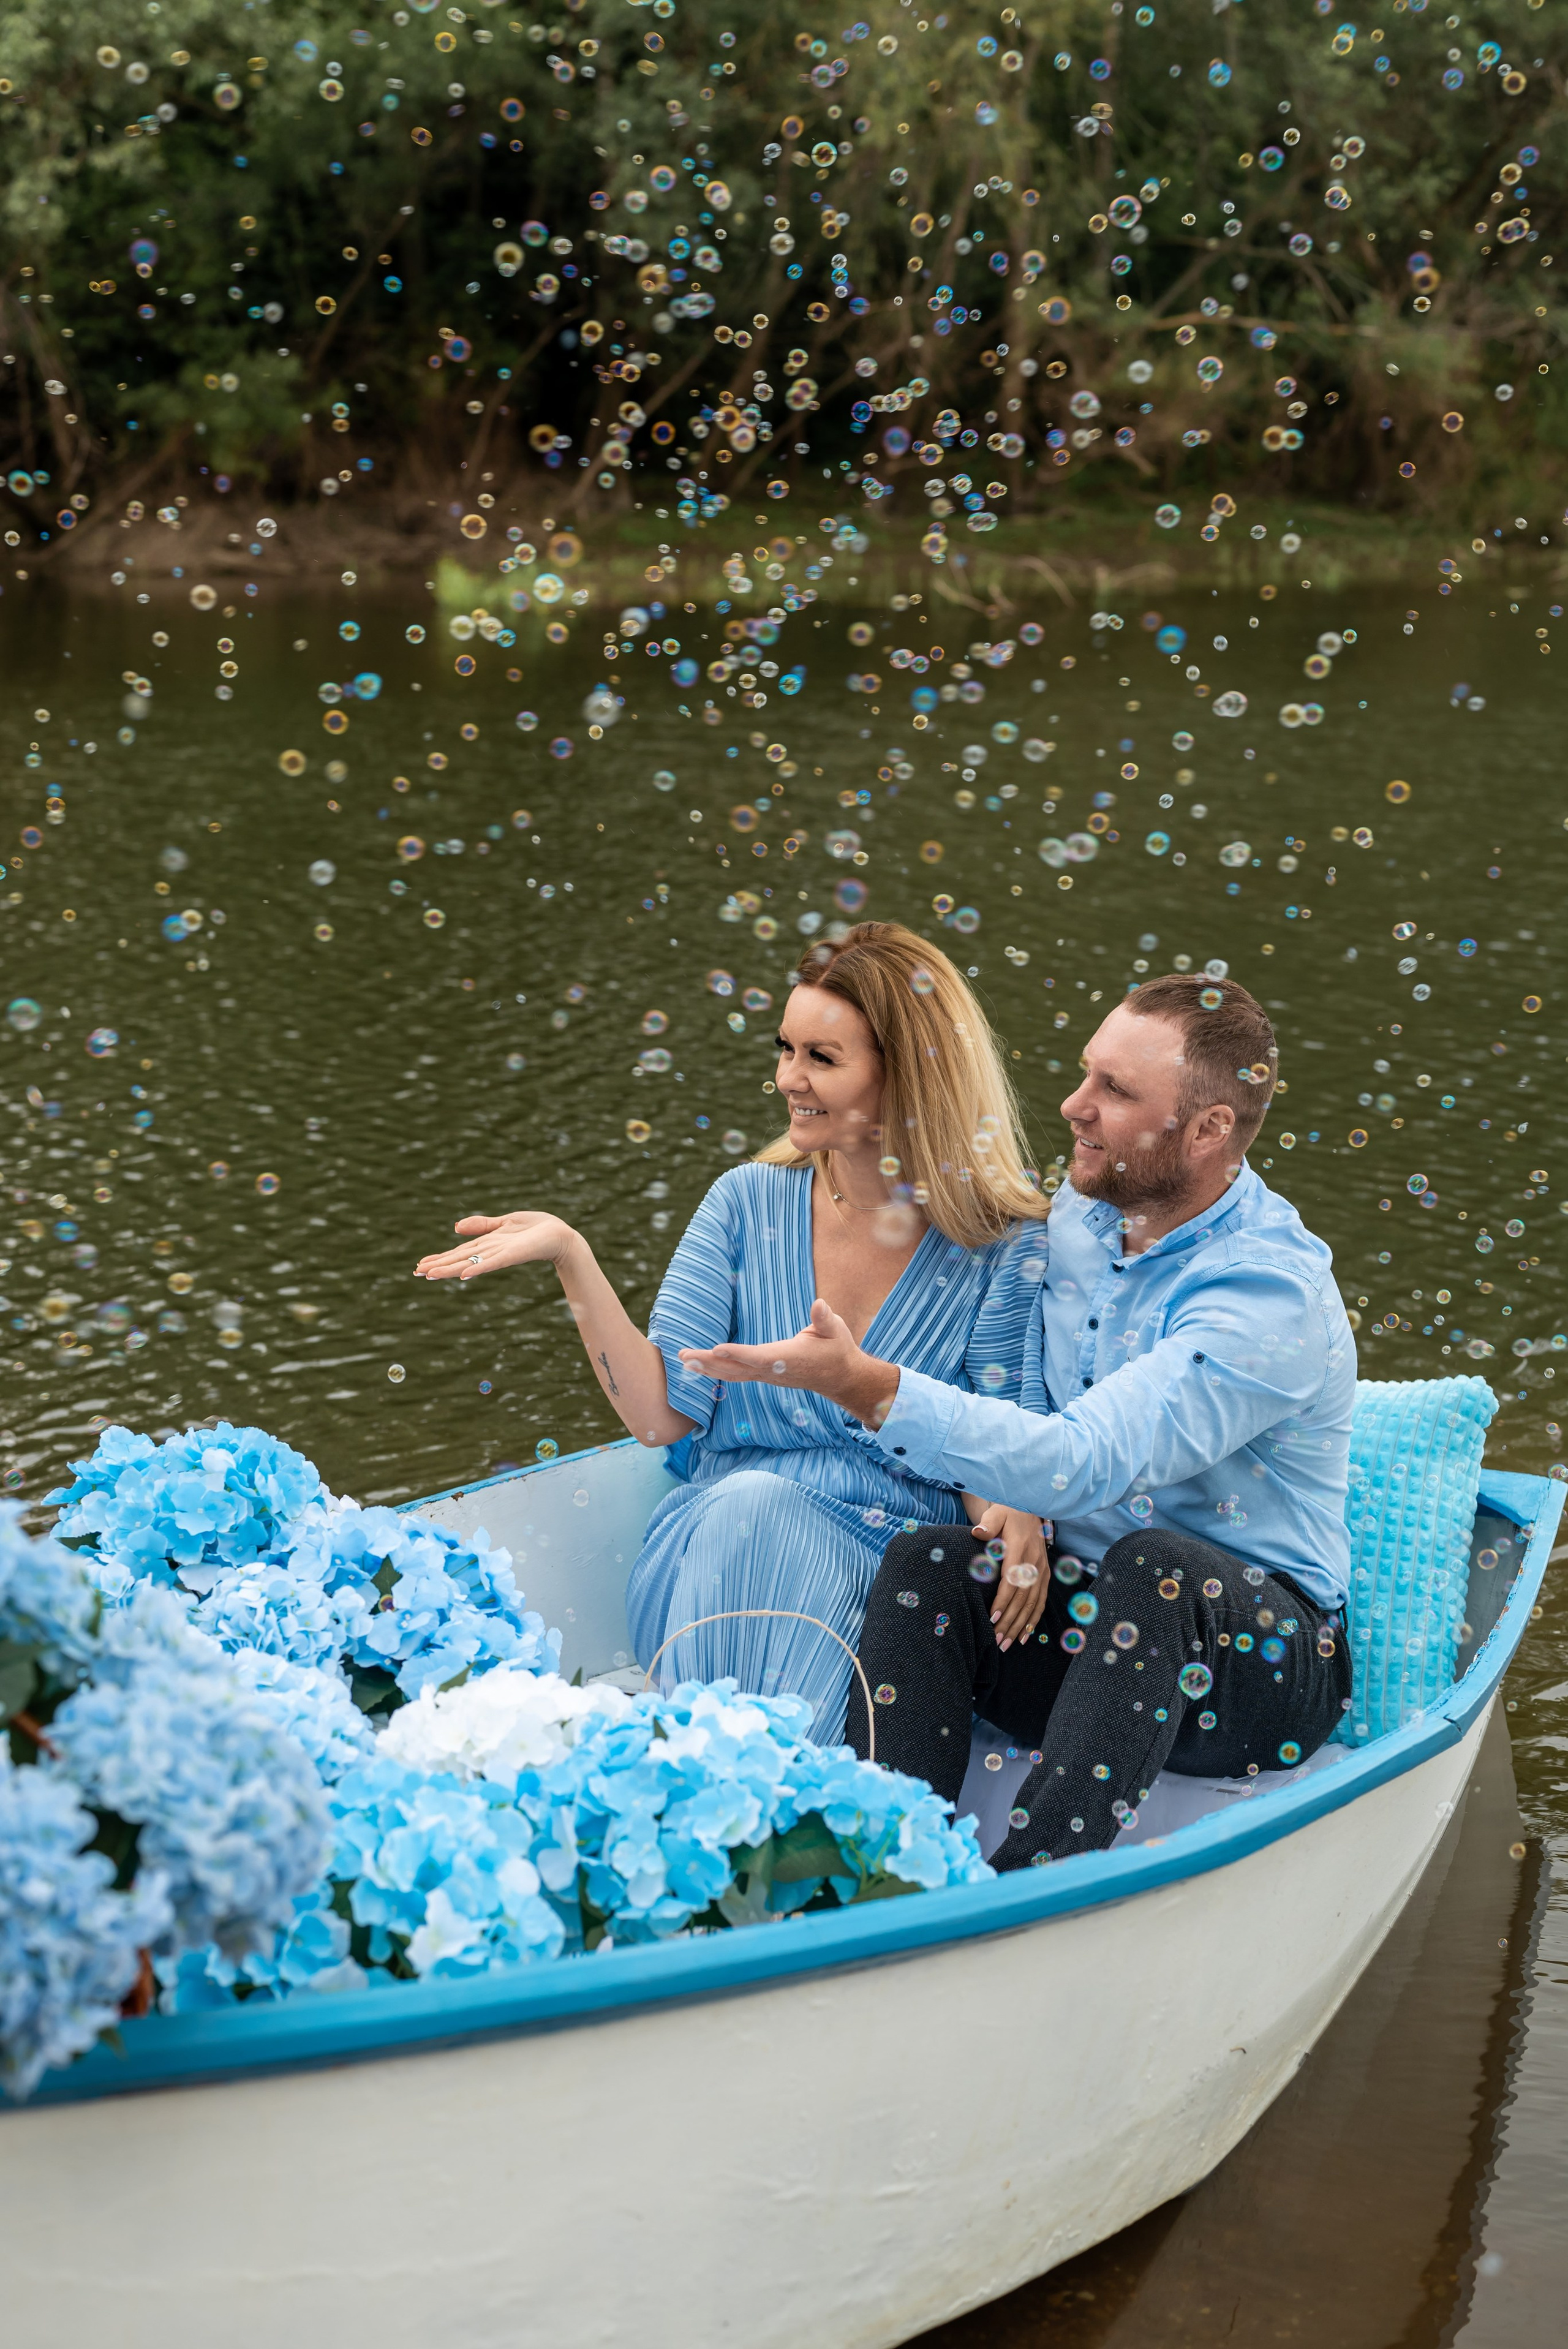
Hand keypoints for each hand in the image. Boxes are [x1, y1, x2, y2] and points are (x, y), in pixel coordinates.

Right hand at [415, 1211, 577, 1282]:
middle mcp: (490, 1251)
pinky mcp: (513, 1254)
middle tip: (417, 1273)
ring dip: (450, 1269)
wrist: (559, 1234)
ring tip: (430, 1275)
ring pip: (470, 1262)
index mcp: (487, 1243)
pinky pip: (493, 1263)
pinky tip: (464, 1276)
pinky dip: (479, 1268)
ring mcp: (500, 1254)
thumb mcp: (504, 1222)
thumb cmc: (535, 1228)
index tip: (420, 1265)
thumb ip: (481, 1225)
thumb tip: (456, 1228)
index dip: (439, 1258)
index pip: (458, 1252)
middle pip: (460, 1259)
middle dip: (439, 1266)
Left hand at [678, 1297, 900, 1426]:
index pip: (758, 1357)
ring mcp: (767, 1375)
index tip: (717, 1348)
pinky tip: (701, 1365)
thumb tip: (819, 1304)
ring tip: (683, 1360)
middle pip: (736, 1368)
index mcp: (787, 1358)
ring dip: (707, 1367)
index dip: (738, 1353)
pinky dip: (716, 1369)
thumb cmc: (837, 1350)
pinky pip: (735, 1374)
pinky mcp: (764, 1374)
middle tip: (683, 1356)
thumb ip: (824, 1319)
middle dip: (709, 1362)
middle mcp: (772, 1371)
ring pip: (732, 1373)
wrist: (841, 1377)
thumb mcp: (835, 1330)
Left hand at [969, 1502, 1050, 1650]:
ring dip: (1021, 1626)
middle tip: (997, 1640)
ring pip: (1033, 1604)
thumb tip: (978, 1533)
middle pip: (1023, 1598)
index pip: (1012, 1581)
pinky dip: (1034, 1620)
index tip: (992, 1619)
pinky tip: (1025, 1636)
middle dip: (1010, 1621)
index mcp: (1020, 1550)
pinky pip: (1041, 1601)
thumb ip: (988, 1524)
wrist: (1030, 1508)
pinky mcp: (1045, 1575)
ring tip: (1008, 1644)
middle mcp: (1034, 1563)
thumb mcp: (997, 1513)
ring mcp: (1042, 1571)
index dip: (1003, 1601)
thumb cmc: (1008, 1513)